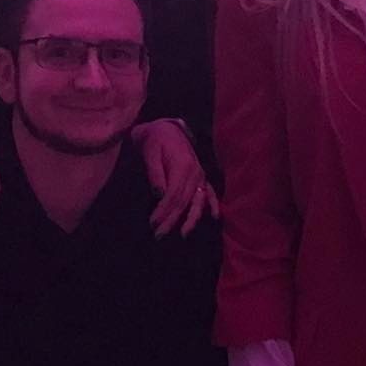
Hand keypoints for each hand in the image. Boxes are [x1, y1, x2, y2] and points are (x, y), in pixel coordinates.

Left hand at [133, 119, 215, 236]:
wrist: (166, 130)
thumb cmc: (155, 141)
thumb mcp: (150, 153)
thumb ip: (155, 173)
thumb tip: (159, 194)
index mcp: (183, 167)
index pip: (173, 195)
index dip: (163, 211)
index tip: (153, 224)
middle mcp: (195, 173)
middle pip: (184, 202)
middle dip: (172, 220)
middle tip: (159, 235)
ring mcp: (201, 176)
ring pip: (198, 201)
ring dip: (191, 219)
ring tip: (184, 234)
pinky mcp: (202, 177)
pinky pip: (210, 193)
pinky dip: (214, 204)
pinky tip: (215, 216)